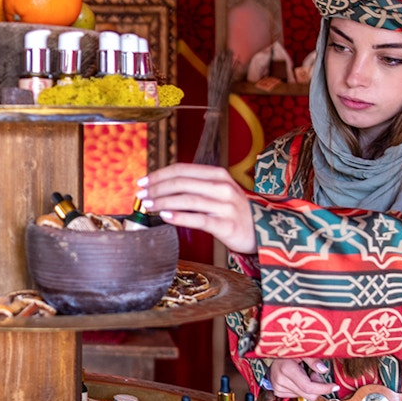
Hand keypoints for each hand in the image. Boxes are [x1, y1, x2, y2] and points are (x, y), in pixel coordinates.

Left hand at [137, 163, 256, 253]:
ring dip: (163, 202)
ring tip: (147, 206)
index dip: (159, 174)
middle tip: (141, 195)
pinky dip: (179, 217)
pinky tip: (165, 217)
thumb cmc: (233, 211)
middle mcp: (222, 187)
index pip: (182, 169)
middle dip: (157, 188)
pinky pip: (198, 219)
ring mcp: (225, 206)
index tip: (142, 181)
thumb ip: (195, 186)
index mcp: (218, 175)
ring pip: (187, 200)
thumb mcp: (218, 191)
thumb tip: (162, 187)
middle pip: (182, 183)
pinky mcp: (226, 224)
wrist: (261, 231)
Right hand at [266, 358, 337, 400]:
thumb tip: (324, 370)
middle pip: (308, 394)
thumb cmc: (288, 351)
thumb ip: (313, 360)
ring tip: (305, 374)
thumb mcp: (302, 351)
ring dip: (309, 388)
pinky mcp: (278, 392)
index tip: (334, 386)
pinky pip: (297, 396)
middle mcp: (281, 380)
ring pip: (304, 396)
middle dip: (317, 387)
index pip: (309, 387)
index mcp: (286, 369)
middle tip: (315, 374)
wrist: (272, 355)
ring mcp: (278, 387)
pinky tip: (299, 379)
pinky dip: (302, 389)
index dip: (324, 388)